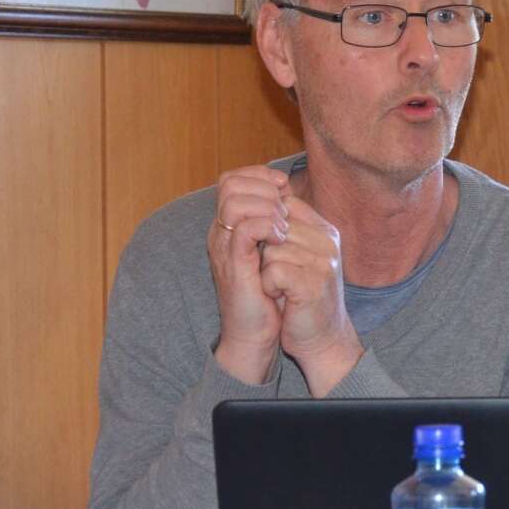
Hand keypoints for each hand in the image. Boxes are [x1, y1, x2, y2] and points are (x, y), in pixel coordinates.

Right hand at [208, 166, 293, 382]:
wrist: (256, 332)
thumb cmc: (268, 293)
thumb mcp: (272, 249)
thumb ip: (275, 221)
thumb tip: (287, 192)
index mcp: (229, 226)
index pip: (233, 179)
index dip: (260, 175)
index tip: (284, 188)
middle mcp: (221, 232)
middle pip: (230, 183)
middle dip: (264, 188)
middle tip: (284, 210)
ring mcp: (224, 247)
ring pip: (235, 202)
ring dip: (267, 207)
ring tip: (284, 226)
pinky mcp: (234, 264)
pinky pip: (245, 228)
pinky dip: (268, 226)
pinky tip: (281, 238)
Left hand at [258, 195, 362, 395]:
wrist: (321, 338)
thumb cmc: (302, 296)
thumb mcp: (299, 254)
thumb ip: (288, 228)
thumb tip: (264, 200)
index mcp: (325, 229)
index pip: (284, 205)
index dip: (267, 228)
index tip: (272, 253)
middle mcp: (328, 241)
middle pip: (273, 227)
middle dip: (265, 253)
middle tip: (279, 276)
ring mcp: (324, 262)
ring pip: (271, 249)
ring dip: (266, 272)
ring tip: (282, 288)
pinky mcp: (313, 283)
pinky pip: (273, 271)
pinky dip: (269, 286)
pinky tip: (281, 296)